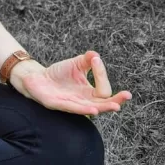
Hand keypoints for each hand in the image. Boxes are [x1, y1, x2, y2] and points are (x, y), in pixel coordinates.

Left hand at [14, 51, 131, 116]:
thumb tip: (96, 55)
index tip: (96, 60)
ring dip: (103, 107)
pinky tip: (93, 110)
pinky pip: (73, 108)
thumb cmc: (58, 73)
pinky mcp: (58, 105)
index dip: (102, 74)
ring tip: (114, 106)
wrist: (37, 78)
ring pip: (91, 109)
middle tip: (127, 95)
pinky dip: (83, 109)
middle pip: (104, 105)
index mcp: (89, 93)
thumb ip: (88, 60)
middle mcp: (83, 101)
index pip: (104, 89)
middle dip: (116, 101)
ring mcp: (71, 105)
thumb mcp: (76, 64)